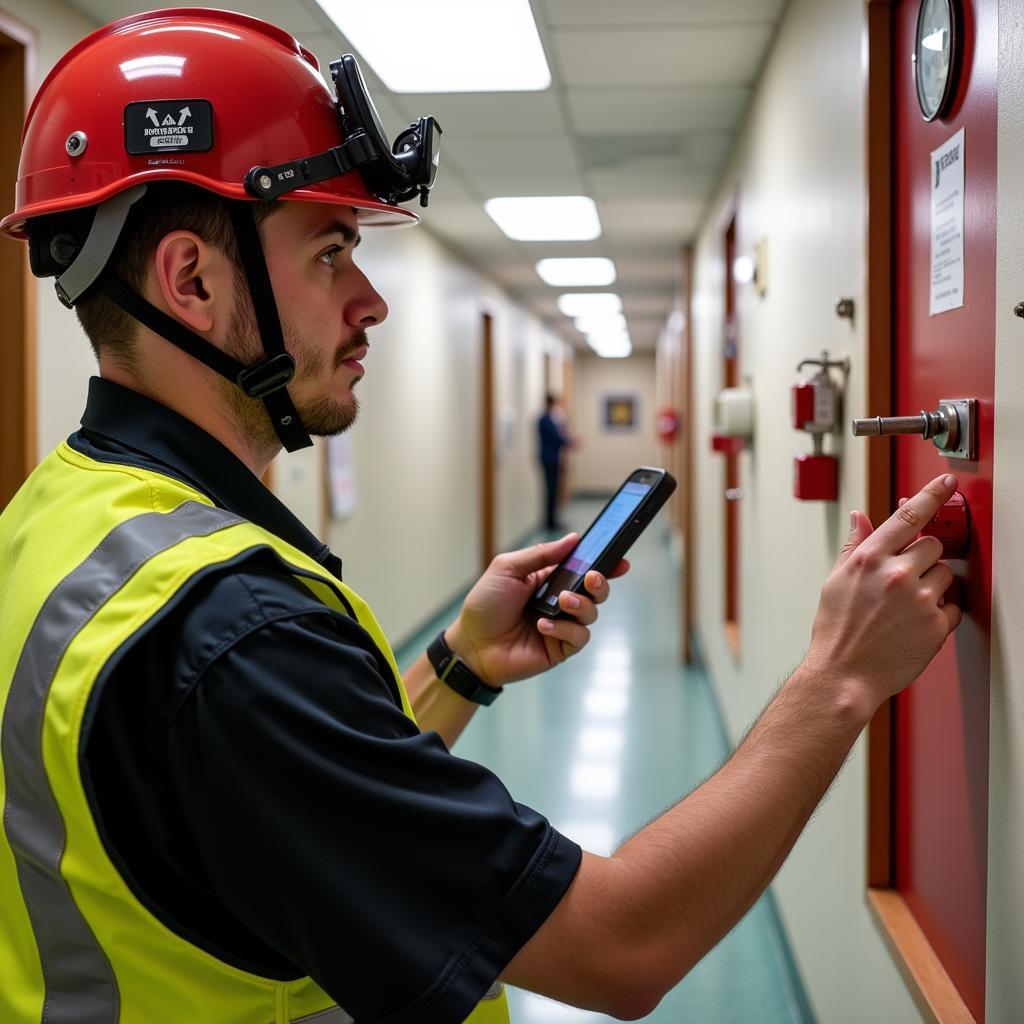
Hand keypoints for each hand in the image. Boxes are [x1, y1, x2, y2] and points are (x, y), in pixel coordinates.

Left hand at [445, 533, 629, 686]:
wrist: (471, 644)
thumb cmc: (485, 604)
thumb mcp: (508, 568)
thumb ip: (541, 554)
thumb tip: (572, 539)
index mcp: (549, 579)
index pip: (583, 568)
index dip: (604, 564)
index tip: (620, 559)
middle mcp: (559, 602)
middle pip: (595, 591)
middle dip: (600, 583)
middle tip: (592, 578)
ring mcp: (561, 626)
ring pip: (591, 613)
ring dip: (581, 605)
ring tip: (561, 602)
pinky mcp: (560, 648)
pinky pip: (579, 637)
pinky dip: (565, 629)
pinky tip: (543, 626)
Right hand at [804, 474, 962, 713]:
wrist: (844, 675)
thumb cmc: (837, 632)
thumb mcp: (836, 581)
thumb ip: (854, 546)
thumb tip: (860, 517)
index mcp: (869, 559)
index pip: (908, 516)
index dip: (931, 495)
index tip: (946, 482)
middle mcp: (896, 574)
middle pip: (933, 545)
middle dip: (924, 558)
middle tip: (905, 580)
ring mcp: (919, 599)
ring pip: (947, 575)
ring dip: (934, 585)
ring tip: (907, 606)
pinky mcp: (937, 625)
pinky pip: (954, 607)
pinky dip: (941, 613)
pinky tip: (916, 624)